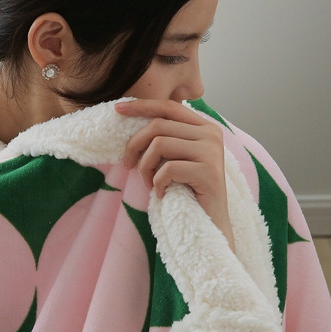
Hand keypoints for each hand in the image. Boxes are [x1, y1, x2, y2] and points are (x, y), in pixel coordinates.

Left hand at [115, 99, 234, 250]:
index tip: (118, 109)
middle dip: (135, 145)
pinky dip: (158, 184)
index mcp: (204, 127)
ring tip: (150, 183)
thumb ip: (166, 139)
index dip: (142, 106)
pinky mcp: (208, 171)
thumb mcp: (176, 159)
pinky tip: (163, 194)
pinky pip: (167, 169)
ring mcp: (212, 151)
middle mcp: (211, 134)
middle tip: (129, 166)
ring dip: (145, 167)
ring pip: (159, 144)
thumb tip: (133, 124)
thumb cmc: (189, 193)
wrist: (210, 225)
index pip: (169, 107)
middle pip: (159, 125)